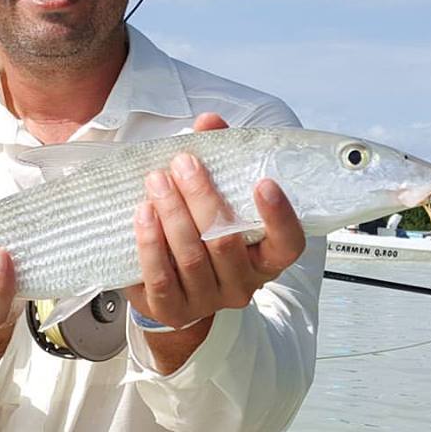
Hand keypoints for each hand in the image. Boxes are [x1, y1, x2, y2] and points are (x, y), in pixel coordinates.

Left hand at [127, 113, 305, 343]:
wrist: (173, 288)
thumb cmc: (203, 234)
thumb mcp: (218, 196)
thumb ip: (219, 158)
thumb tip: (208, 122)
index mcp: (264, 257)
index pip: (287, 244)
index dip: (279, 216)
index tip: (264, 182)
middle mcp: (242, 283)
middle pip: (226, 242)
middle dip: (202, 198)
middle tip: (184, 164)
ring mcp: (207, 300)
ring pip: (192, 257)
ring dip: (172, 214)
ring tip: (157, 181)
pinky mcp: (172, 309)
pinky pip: (161, 277)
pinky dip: (150, 242)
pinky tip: (143, 214)